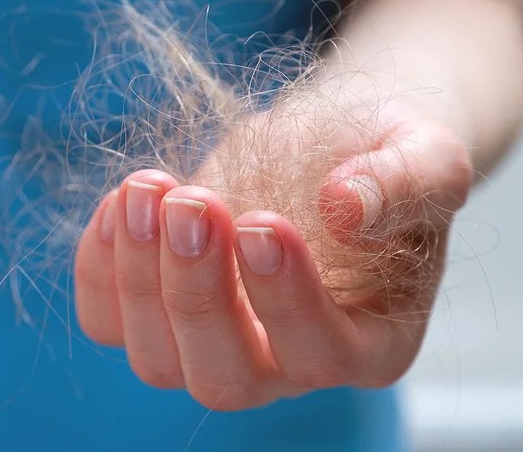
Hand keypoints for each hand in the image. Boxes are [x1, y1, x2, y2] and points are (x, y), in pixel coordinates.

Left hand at [73, 84, 472, 409]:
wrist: (328, 145)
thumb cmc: (381, 157)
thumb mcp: (425, 153)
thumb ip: (405, 182)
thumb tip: (344, 207)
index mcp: (368, 342)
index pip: (321, 353)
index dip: (285, 299)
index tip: (260, 222)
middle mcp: (285, 365)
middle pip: (226, 377)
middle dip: (196, 294)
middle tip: (193, 202)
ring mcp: (213, 346)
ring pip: (156, 359)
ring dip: (138, 275)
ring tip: (148, 187)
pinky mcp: (157, 315)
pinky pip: (107, 321)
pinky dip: (98, 267)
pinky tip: (120, 200)